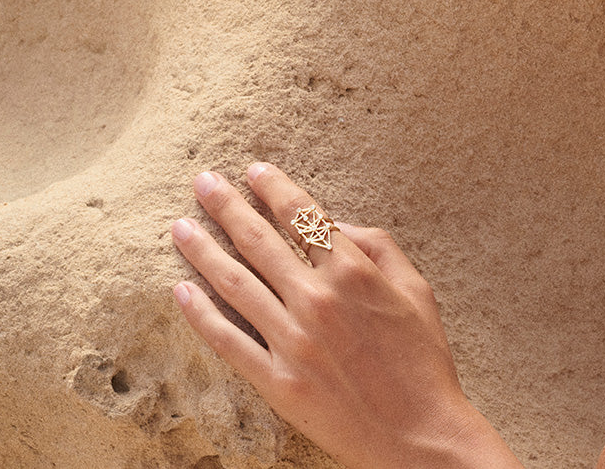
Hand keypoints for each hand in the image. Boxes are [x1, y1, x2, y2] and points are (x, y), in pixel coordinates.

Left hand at [170, 163, 516, 468]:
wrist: (419, 433)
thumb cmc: (424, 361)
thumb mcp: (418, 292)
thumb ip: (380, 249)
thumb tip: (338, 225)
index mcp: (354, 274)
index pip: (303, 216)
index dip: (274, 189)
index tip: (253, 171)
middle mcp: (317, 300)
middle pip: (259, 241)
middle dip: (226, 206)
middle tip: (202, 182)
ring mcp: (292, 341)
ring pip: (234, 284)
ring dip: (202, 250)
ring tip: (180, 227)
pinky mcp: (276, 380)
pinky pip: (227, 340)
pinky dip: (200, 313)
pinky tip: (181, 290)